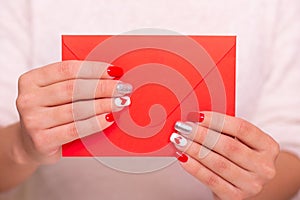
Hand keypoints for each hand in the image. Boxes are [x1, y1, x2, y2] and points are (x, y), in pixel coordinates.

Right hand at [15, 61, 131, 164]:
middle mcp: (28, 99)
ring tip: (120, 102)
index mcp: (31, 80)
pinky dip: (95, 123)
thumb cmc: (49, 114)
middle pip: (73, 89)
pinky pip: (75, 129)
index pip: (67, 69)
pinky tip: (109, 118)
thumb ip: (74, 83)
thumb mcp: (54, 94)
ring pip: (76, 109)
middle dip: (103, 87)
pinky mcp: (42, 140)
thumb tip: (110, 76)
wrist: (31, 144)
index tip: (114, 71)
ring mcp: (33, 120)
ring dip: (103, 105)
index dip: (94, 69)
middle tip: (123, 88)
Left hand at [170, 111, 279, 199]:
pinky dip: (194, 167)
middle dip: (201, 134)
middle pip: (229, 146)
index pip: (242, 128)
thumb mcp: (240, 141)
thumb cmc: (240, 158)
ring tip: (179, 140)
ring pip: (218, 163)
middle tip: (183, 127)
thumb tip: (196, 118)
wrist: (245, 184)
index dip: (217, 120)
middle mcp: (264, 167)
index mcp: (268, 147)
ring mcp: (252, 184)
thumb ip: (224, 130)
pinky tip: (183, 157)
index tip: (197, 116)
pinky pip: (211, 180)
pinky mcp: (237, 197)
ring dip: (194, 149)